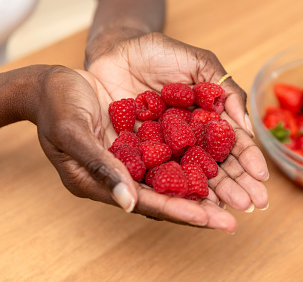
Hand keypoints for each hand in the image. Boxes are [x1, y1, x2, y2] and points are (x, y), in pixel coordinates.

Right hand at [36, 66, 237, 231]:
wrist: (54, 81)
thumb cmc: (55, 106)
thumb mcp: (73, 134)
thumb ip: (100, 167)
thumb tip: (129, 204)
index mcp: (107, 183)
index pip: (153, 203)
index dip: (185, 212)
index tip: (217, 219)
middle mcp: (130, 173)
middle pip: (176, 193)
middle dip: (212, 202)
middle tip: (249, 206)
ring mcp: (141, 154)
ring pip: (183, 172)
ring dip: (215, 180)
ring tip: (248, 187)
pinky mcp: (149, 134)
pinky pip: (180, 146)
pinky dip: (203, 152)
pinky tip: (227, 154)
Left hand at [86, 32, 269, 212]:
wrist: (115, 50)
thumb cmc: (157, 53)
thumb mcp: (198, 62)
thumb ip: (224, 89)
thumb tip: (246, 127)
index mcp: (205, 120)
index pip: (232, 145)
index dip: (248, 161)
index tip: (262, 178)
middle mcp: (187, 141)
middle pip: (216, 168)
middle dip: (236, 186)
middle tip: (253, 204)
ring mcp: (162, 152)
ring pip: (189, 179)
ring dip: (210, 197)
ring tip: (227, 213)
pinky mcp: (135, 158)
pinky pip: (153, 178)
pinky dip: (170, 193)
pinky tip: (187, 208)